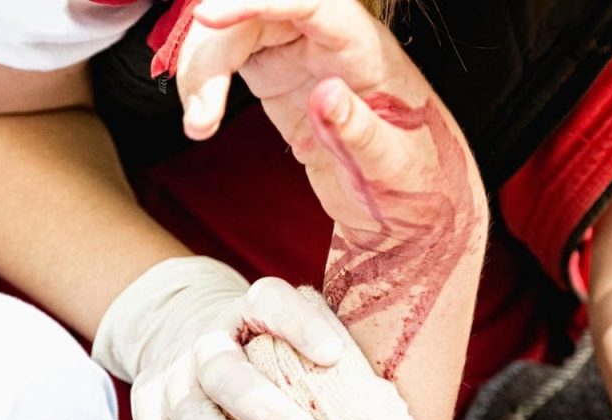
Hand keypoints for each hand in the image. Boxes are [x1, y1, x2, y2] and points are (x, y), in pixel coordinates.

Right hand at [92, 258, 343, 419]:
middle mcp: (203, 338)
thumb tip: (374, 390)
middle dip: (267, 413)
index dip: (301, 327)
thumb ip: (325, 340)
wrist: (179, 323)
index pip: (270, 303)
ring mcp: (171, 374)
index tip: (333, 356)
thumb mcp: (290, 321)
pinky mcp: (148, 407)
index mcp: (247, 307)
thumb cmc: (258, 337)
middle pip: (223, 373)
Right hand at [170, 0, 484, 244]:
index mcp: (366, 51)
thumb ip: (359, 130)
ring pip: (236, 33)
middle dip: (213, 49)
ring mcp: (301, 57)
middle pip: (258, 14)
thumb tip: (327, 93)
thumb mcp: (391, 166)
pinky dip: (206, 83)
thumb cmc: (413, 182)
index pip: (310, 2)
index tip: (209, 16)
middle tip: (200, 108)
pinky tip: (201, 117)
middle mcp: (330, 44)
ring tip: (199, 124)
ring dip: (203, 69)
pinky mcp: (279, 78)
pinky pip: (232, 59)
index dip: (257, 2)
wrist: (407, 208)